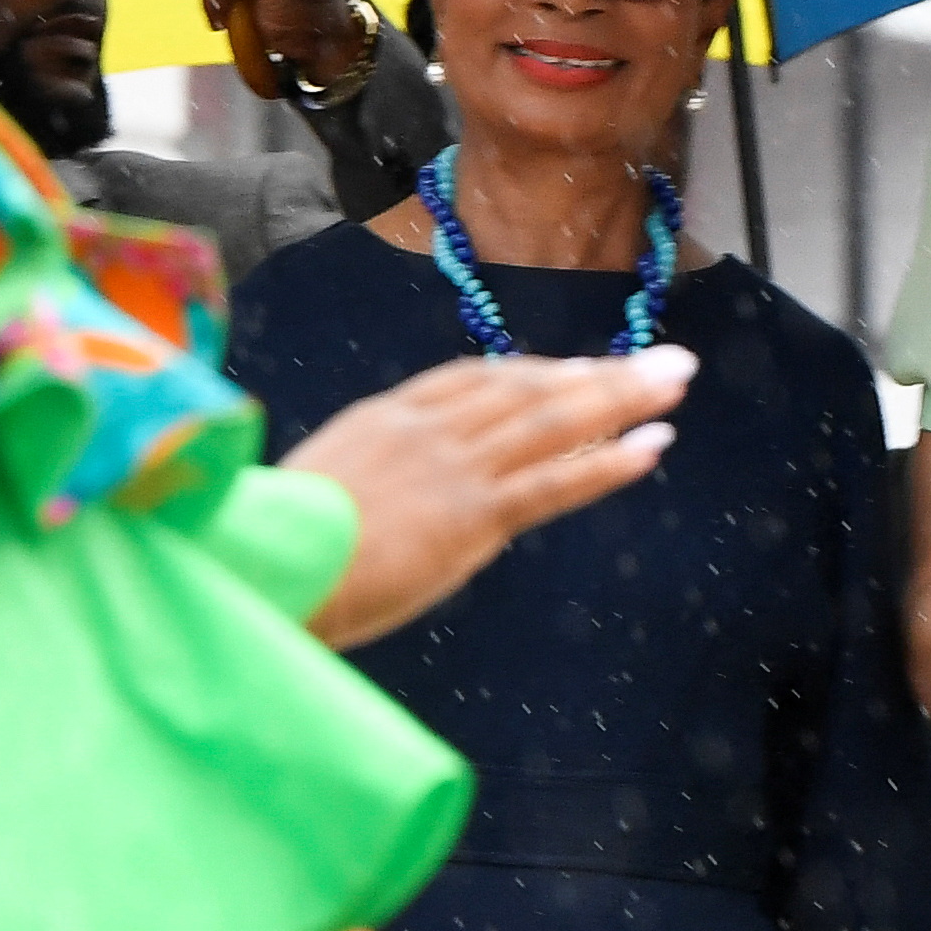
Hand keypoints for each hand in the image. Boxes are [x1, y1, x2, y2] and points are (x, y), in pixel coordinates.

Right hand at [288, 347, 690, 645]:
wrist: (255, 570)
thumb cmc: (264, 553)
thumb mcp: (309, 501)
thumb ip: (354, 494)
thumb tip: (368, 516)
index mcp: (382, 420)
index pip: (472, 381)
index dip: (533, 373)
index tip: (577, 371)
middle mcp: (424, 430)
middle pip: (525, 387)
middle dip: (598, 373)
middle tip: (663, 360)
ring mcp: (451, 469)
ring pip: (552, 420)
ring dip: (621, 397)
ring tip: (675, 382)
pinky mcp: (470, 516)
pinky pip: (554, 482)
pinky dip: (608, 463)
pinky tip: (654, 447)